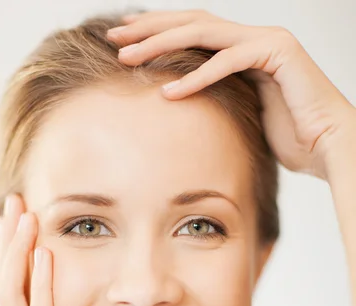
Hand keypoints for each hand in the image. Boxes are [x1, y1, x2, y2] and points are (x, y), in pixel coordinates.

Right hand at [0, 194, 88, 305]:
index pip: (14, 295)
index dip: (13, 259)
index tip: (20, 227)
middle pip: (8, 283)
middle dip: (10, 242)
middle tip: (16, 204)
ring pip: (16, 292)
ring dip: (19, 250)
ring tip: (26, 212)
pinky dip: (43, 283)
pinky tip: (47, 252)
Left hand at [107, 9, 355, 179]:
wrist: (329, 146)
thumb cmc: (290, 137)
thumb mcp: (243, 114)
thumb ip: (219, 100)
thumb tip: (183, 109)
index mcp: (242, 49)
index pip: (192, 32)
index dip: (156, 32)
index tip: (124, 40)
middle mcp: (253, 37)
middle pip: (191, 22)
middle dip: (149, 28)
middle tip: (114, 37)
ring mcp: (267, 41)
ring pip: (204, 33)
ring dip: (162, 44)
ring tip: (128, 57)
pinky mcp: (279, 54)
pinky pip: (229, 62)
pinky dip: (197, 77)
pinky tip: (168, 91)